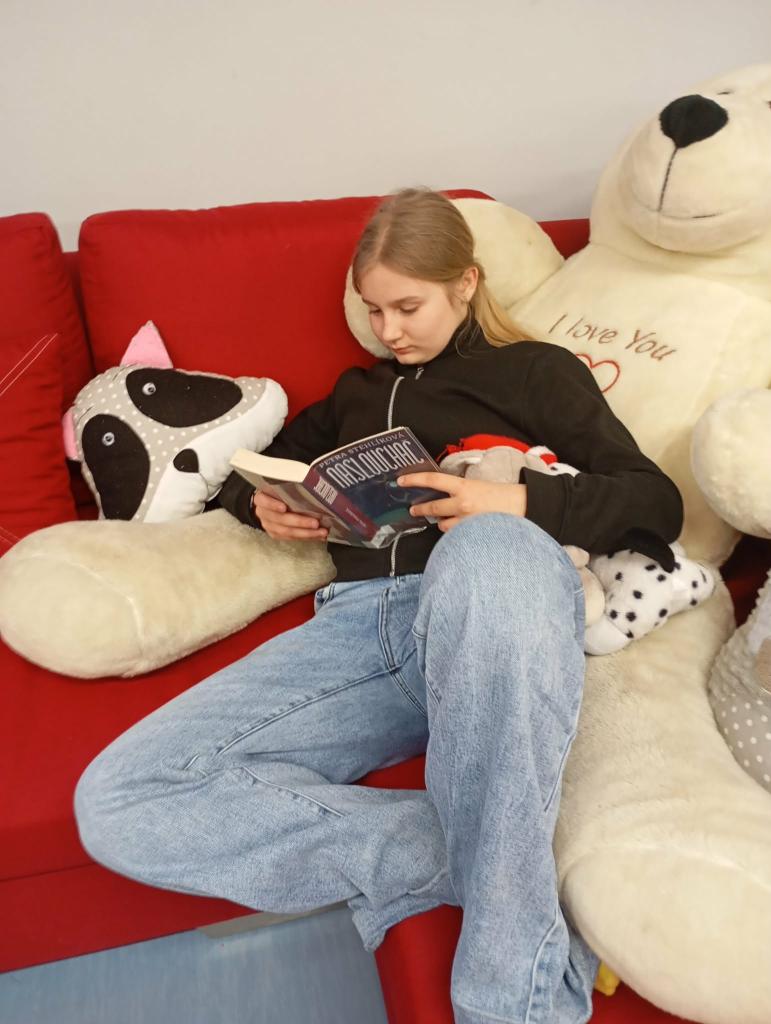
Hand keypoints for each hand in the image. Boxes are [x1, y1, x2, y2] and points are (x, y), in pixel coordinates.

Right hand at [252, 490, 328, 541]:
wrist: (272, 501)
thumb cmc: (280, 490)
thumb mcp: (282, 484)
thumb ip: (291, 483)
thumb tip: (312, 479)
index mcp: (262, 497)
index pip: (263, 501)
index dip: (273, 505)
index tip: (284, 507)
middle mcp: (263, 513)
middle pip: (280, 519)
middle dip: (299, 522)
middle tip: (315, 523)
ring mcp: (269, 525)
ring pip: (286, 532)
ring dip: (306, 533)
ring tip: (322, 532)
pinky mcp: (276, 534)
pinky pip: (291, 538)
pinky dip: (307, 537)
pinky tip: (318, 535)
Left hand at [399, 472, 526, 532]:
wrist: (524, 508)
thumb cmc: (503, 495)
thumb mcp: (478, 485)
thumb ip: (460, 489)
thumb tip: (443, 492)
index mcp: (464, 486)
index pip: (433, 480)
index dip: (414, 479)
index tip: (401, 481)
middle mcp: (462, 503)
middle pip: (432, 507)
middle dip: (421, 509)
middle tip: (413, 509)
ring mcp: (466, 521)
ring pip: (443, 524)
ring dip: (443, 522)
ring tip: (452, 519)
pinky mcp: (471, 535)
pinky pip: (455, 536)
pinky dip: (456, 533)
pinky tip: (463, 530)